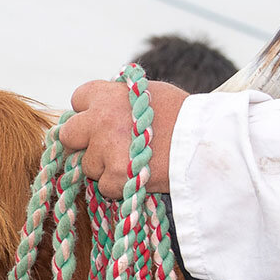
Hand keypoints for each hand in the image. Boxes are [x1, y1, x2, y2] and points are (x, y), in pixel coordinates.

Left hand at [58, 80, 186, 199]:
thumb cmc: (186, 117)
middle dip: (81, 142)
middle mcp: (102, 119)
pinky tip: (141, 176)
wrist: (211, 143)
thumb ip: (120, 99)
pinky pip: (105, 186)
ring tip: (136, 161)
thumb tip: (97, 107)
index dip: (89, 111)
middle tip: (104, 147)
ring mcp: (107, 149)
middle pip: (67, 134)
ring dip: (105, 167)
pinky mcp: (116, 176)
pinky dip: (120, 186)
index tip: (101, 120)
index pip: (78, 99)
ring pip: (87, 165)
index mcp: (110, 95)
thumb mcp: (151, 93)